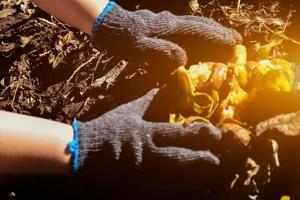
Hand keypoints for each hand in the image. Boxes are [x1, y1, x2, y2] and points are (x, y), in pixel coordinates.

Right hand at [76, 89, 221, 179]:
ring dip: (191, 175)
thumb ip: (147, 100)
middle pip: (180, 156)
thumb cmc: (106, 129)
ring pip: (173, 175)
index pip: (178, 133)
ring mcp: (142, 171)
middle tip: (217, 160)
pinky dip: (173, 187)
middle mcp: (148, 153)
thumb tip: (161, 87)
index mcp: (147, 132)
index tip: (215, 136)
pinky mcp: (136, 184)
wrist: (82, 152)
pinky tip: (184, 187)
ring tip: (206, 176)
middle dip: (202, 158)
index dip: (199, 134)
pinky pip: (159, 188)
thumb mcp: (127, 111)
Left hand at [93, 3, 241, 76]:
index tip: (235, 44)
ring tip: (225, 38)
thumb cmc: (122, 39)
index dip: (218, 38)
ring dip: (212, 31)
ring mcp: (168, 23)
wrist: (108, 26)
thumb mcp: (139, 48)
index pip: (199, 32)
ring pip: (195, 25)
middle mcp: (173, 23)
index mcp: (169, 28)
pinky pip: (187, 28)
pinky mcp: (163, 26)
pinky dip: (199, 32)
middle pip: (202, 25)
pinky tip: (201, 38)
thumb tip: (184, 58)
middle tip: (237, 40)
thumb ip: (161, 52)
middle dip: (220, 33)